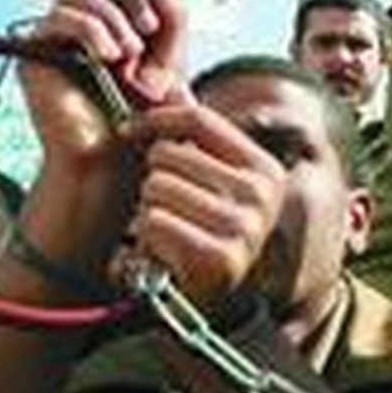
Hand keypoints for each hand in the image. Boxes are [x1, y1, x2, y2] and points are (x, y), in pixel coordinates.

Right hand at [23, 0, 189, 181]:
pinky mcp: (37, 48)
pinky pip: (60, 16)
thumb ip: (173, 12)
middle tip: (150, 31)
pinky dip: (90, 30)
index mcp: (119, 13)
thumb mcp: (173, 58)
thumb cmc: (147, 115)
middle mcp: (85, 15)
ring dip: (112, 15)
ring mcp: (57, 28)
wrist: (117, 157)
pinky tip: (108, 56)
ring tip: (129, 54)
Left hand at [119, 103, 286, 313]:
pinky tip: (164, 255)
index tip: (127, 132)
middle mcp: (262, 194)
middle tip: (163, 209)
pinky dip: (147, 240)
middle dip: (152, 179)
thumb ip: (193, 136)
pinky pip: (155, 222)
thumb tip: (165, 82)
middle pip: (169, 154)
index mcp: (264, 169)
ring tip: (165, 233)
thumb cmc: (202, 234)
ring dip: (147, 212)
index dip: (154, 119)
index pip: (199, 118)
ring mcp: (245, 226)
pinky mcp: (220, 257)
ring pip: (156, 188)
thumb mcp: (208, 183)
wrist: (212, 310)